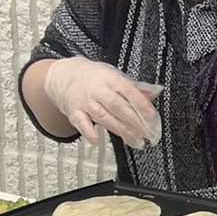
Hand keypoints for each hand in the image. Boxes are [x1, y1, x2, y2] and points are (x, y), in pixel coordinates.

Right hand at [43, 57, 162, 148]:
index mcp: (109, 78)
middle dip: (134, 121)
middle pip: (117, 106)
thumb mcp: (113, 75)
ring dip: (120, 130)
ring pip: (103, 117)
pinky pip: (81, 123)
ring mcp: (85, 102)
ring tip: (134, 140)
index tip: (151, 114)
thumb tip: (154, 92)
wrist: (62, 75)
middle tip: (147, 133)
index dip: (140, 102)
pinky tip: (97, 140)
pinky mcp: (74, 113)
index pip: (127, 90)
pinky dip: (88, 132)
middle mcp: (97, 90)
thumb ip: (134, 86)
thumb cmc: (92, 76)